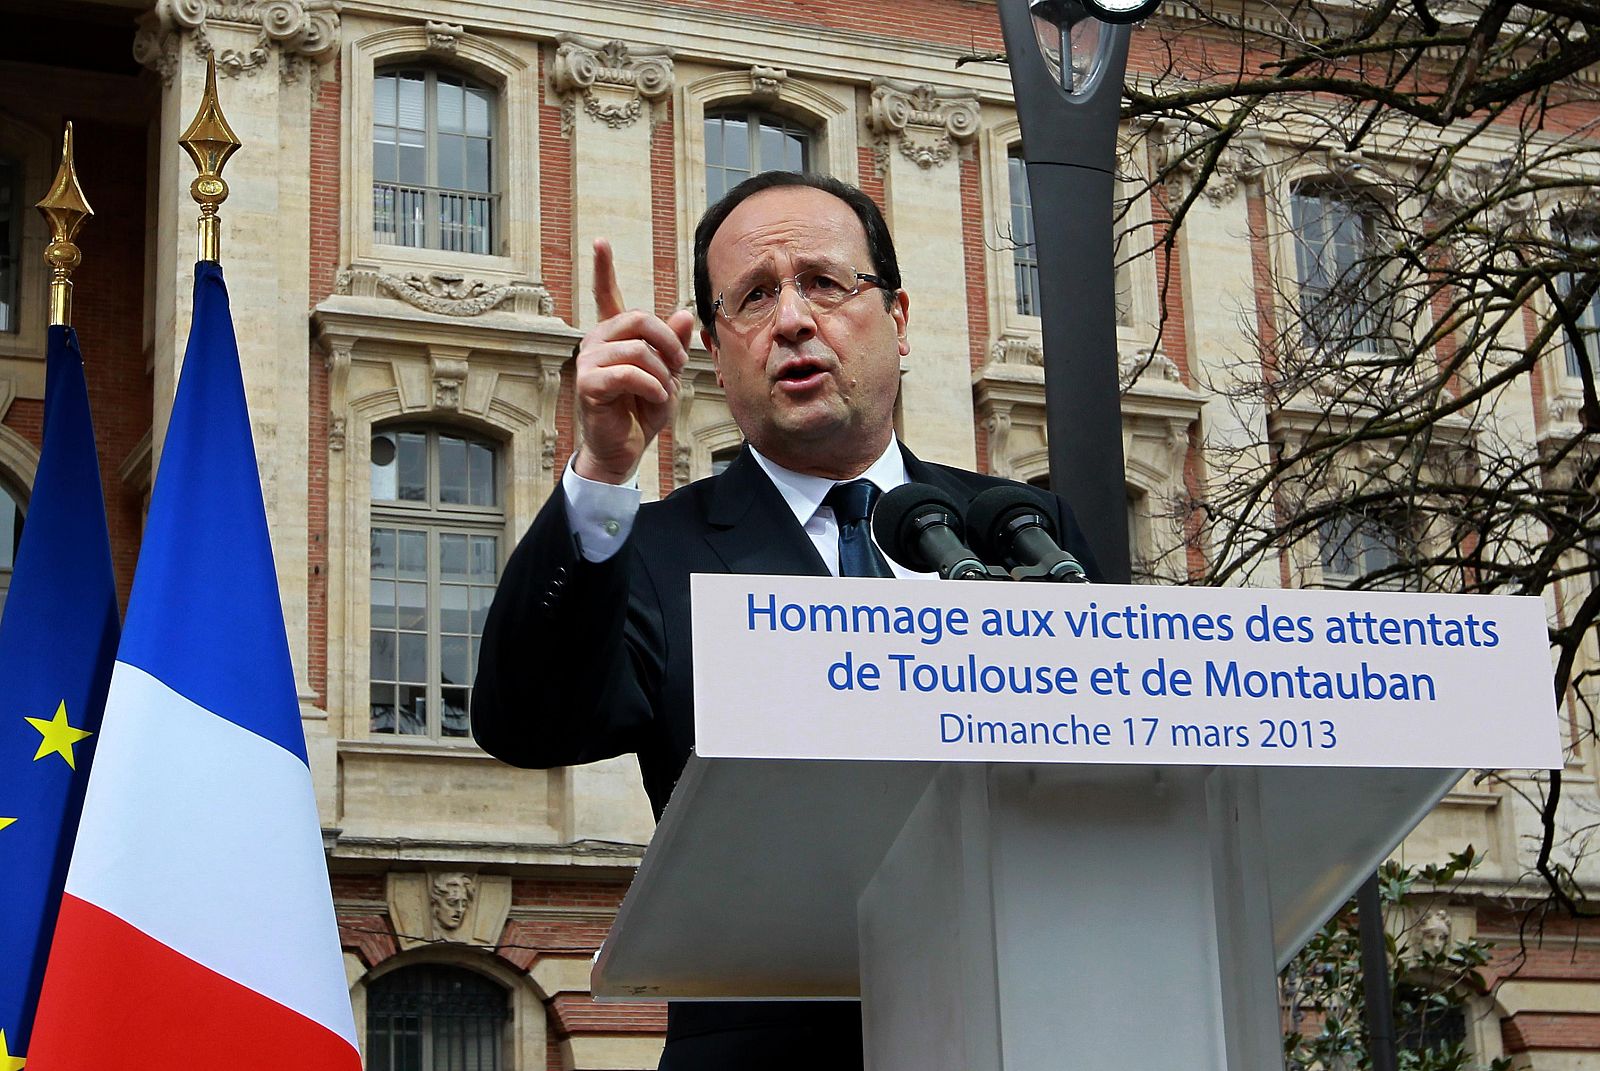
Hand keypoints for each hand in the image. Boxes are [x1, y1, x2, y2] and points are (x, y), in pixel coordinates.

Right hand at [572, 238, 694, 483]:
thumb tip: (684, 312)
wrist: (623, 448)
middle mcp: (596, 341)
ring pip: (638, 349)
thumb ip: (673, 344)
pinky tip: (656, 398)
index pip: (605, 295)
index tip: (600, 241)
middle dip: (669, 342)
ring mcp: (588, 361)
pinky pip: (629, 372)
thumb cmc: (641, 411)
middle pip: (639, 319)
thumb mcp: (667, 374)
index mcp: (613, 335)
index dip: (602, 268)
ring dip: (662, 372)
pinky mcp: (588, 383)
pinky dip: (652, 386)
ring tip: (664, 390)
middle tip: (680, 366)